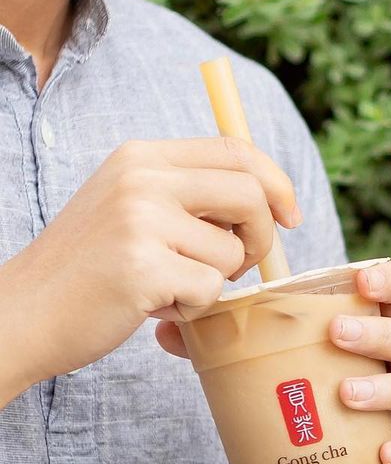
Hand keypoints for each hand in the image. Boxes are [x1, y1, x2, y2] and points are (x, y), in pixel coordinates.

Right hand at [0, 137, 297, 400]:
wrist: (22, 312)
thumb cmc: (91, 269)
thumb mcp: (131, 207)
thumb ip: (188, 196)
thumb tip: (270, 202)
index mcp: (142, 156)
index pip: (236, 150)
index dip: (276, 183)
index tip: (291, 216)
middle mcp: (141, 178)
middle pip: (250, 195)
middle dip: (261, 237)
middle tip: (240, 265)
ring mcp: (140, 220)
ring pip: (232, 252)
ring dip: (214, 282)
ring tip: (167, 287)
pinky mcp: (142, 267)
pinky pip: (210, 290)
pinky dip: (193, 310)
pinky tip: (152, 307)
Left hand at [158, 260, 390, 463]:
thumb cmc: (300, 398)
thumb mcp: (270, 365)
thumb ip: (225, 343)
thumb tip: (166, 327)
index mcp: (373, 330)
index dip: (390, 279)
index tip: (362, 279)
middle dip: (380, 332)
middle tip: (336, 334)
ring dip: (390, 387)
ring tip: (345, 393)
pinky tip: (385, 453)